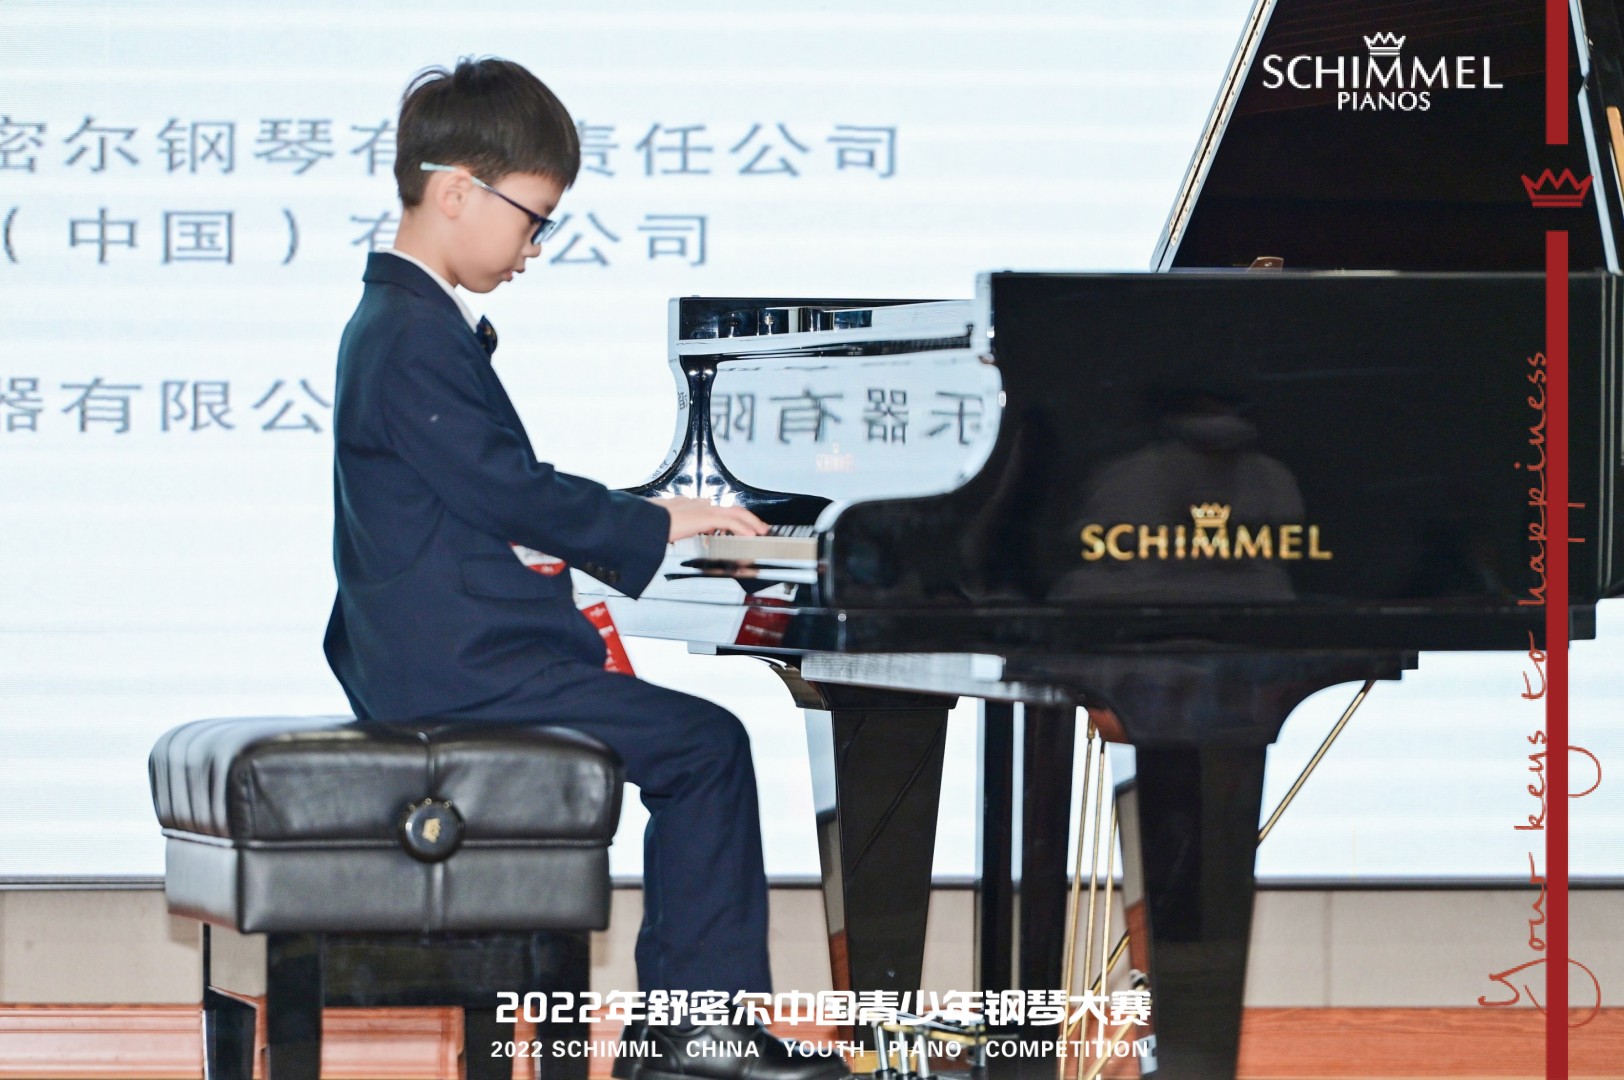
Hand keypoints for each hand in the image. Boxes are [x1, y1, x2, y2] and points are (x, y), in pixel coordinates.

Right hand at [652, 497, 770, 542]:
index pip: (715, 509)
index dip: (729, 518)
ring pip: (735, 513)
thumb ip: (673, 531)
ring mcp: (702, 508)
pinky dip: (743, 529)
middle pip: (729, 508)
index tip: (737, 526)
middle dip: (747, 518)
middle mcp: (697, 504)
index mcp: (687, 506)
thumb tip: (674, 538)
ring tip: (760, 532)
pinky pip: (730, 522)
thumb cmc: (646, 525)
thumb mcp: (663, 528)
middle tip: (758, 527)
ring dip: (751, 523)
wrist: (641, 521)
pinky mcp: (704, 516)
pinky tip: (750, 536)